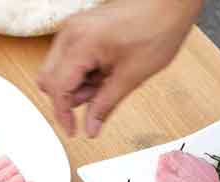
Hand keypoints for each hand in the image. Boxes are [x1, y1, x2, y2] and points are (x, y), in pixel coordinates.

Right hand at [37, 0, 202, 136]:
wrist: (169, 4)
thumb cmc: (157, 29)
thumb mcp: (131, 76)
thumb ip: (105, 105)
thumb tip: (91, 127)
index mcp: (81, 43)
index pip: (57, 88)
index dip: (63, 114)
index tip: (72, 130)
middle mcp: (71, 33)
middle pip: (49, 79)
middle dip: (69, 97)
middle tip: (97, 100)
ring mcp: (74, 28)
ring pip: (58, 69)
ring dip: (78, 85)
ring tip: (109, 81)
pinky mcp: (81, 28)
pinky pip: (70, 57)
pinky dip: (83, 72)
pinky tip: (106, 72)